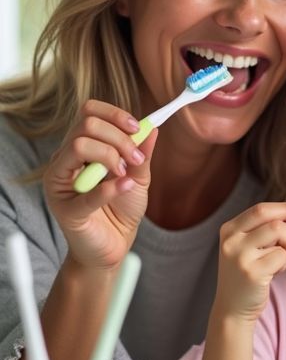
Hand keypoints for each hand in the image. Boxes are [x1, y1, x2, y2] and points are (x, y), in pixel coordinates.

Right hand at [44, 100, 157, 270]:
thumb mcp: (138, 177)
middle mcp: (64, 161)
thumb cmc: (121, 210)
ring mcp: (60, 184)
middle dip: (119, 138)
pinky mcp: (65, 210)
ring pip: (78, 146)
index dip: (114, 115)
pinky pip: (86, 191)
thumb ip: (142, 153)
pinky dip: (111, 187)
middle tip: (136, 160)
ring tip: (126, 175)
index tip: (137, 129)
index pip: (88, 113)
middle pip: (86, 126)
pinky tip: (125, 186)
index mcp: (79, 149)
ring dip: (112, 156)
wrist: (113, 246)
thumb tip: (152, 128)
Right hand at [214, 201, 285, 321]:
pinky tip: (274, 273)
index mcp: (229, 229)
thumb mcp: (247, 247)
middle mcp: (232, 240)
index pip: (261, 209)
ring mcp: (240, 256)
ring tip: (280, 259)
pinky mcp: (253, 272)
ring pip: (280, 233)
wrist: (232, 308)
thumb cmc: (247, 274)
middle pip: (272, 218)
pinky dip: (285, 263)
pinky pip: (282, 256)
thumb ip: (265, 230)